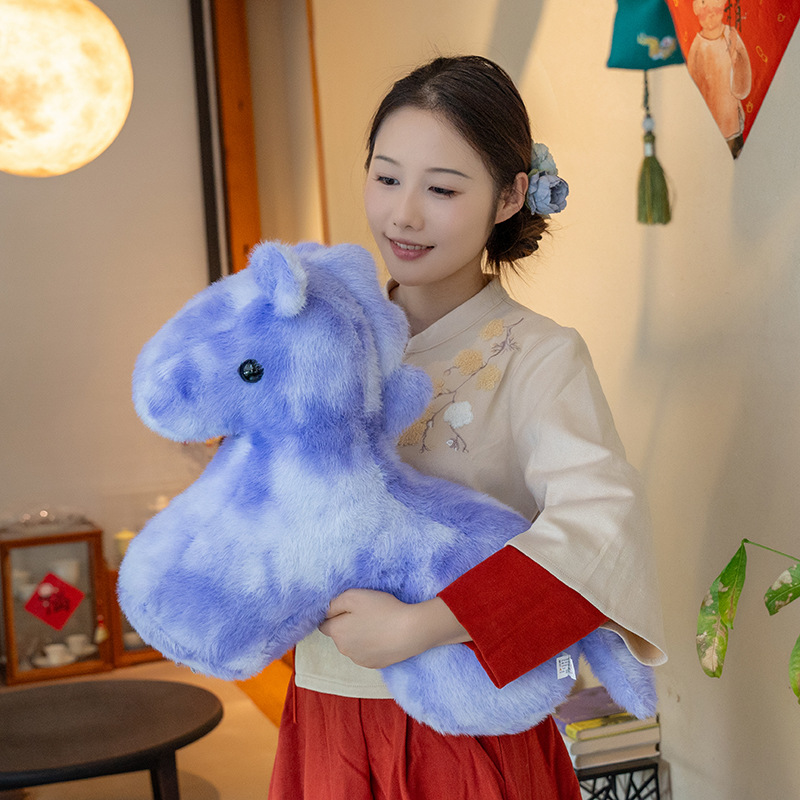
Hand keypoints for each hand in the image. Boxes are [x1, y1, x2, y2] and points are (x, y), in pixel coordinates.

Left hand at [318, 588, 469, 668]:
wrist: (410, 631)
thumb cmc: (381, 610)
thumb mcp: (353, 596)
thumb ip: (334, 603)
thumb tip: (326, 611)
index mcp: (337, 632)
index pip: (324, 624)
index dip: (334, 614)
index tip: (347, 607)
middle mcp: (344, 650)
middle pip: (339, 635)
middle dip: (346, 625)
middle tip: (365, 613)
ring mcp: (359, 659)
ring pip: (352, 645)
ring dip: (359, 636)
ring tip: (377, 623)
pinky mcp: (374, 665)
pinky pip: (366, 653)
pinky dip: (371, 645)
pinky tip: (383, 636)